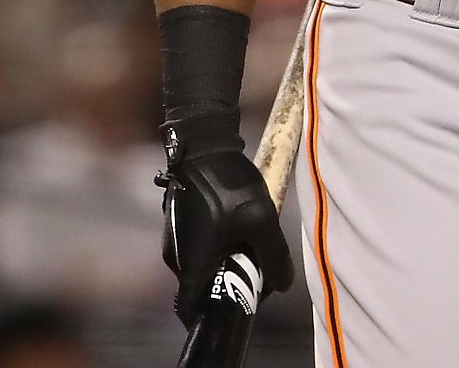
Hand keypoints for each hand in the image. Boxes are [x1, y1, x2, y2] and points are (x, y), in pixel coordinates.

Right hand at [157, 111, 294, 327]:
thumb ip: (274, 257)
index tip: (237, 307)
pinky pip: (204, 244)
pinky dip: (222, 243)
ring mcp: (177, 238)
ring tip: (253, 243)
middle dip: (231, 283)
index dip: (212, 314)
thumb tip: (282, 285)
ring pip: (206, 263)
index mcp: (188, 266)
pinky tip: (242, 225)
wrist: (205, 144)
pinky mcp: (183, 221)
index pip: (189, 309)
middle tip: (258, 271)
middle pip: (203, 286)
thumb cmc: (227, 187)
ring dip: (229, 260)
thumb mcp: (261, 222)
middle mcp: (176, 257)